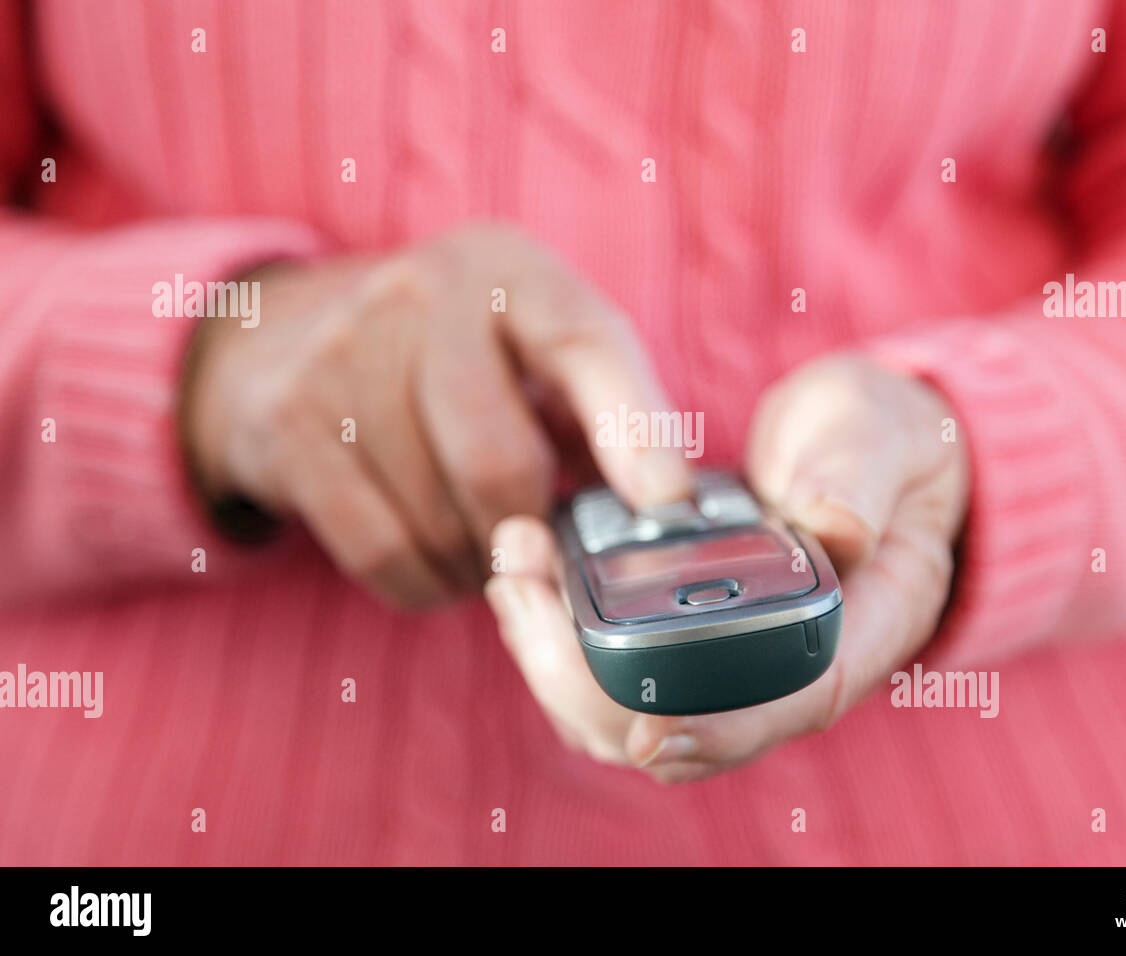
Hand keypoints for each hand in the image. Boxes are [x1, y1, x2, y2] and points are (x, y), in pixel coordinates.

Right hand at [182, 223, 691, 606]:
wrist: (286, 335)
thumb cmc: (457, 356)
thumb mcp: (532, 345)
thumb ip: (601, 409)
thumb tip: (665, 512)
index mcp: (507, 270)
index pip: (584, 343)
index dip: (632, 429)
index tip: (665, 503)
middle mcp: (422, 296)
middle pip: (498, 460)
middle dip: (532, 531)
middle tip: (542, 550)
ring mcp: (343, 356)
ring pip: (439, 520)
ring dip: (479, 565)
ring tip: (486, 547)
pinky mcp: (288, 425)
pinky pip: (381, 550)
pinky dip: (426, 584)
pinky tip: (439, 566)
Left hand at [485, 353, 967, 780]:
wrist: (862, 447)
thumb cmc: (882, 447)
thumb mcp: (884, 441)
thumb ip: (859, 479)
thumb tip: (836, 527)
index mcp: (853, 632)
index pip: (787, 707)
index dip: (718, 730)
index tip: (649, 728)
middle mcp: (783, 670)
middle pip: (678, 728)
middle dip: (588, 683)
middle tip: (527, 587)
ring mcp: (726, 664)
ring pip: (627, 713)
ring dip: (555, 660)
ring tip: (517, 569)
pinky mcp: (681, 640)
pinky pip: (609, 672)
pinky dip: (557, 634)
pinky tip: (530, 573)